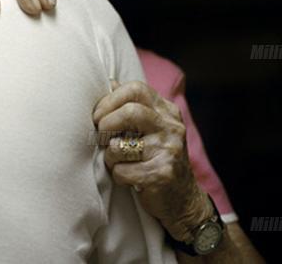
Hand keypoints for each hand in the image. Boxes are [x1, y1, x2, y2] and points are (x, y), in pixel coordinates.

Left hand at [92, 79, 211, 241]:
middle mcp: (172, 127)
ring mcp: (169, 151)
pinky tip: (127, 177)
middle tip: (100, 136)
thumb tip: (110, 82)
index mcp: (167, 111)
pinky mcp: (162, 174)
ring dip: (110, 155)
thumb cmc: (156, 157)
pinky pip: (123, 171)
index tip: (98, 115)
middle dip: (106, 124)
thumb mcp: (150, 126)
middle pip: (130, 112)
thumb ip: (132, 104)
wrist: (183, 199)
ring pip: (120, 145)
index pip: (136, 89)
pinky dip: (117, 175)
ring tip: (116, 160)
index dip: (109, 99)